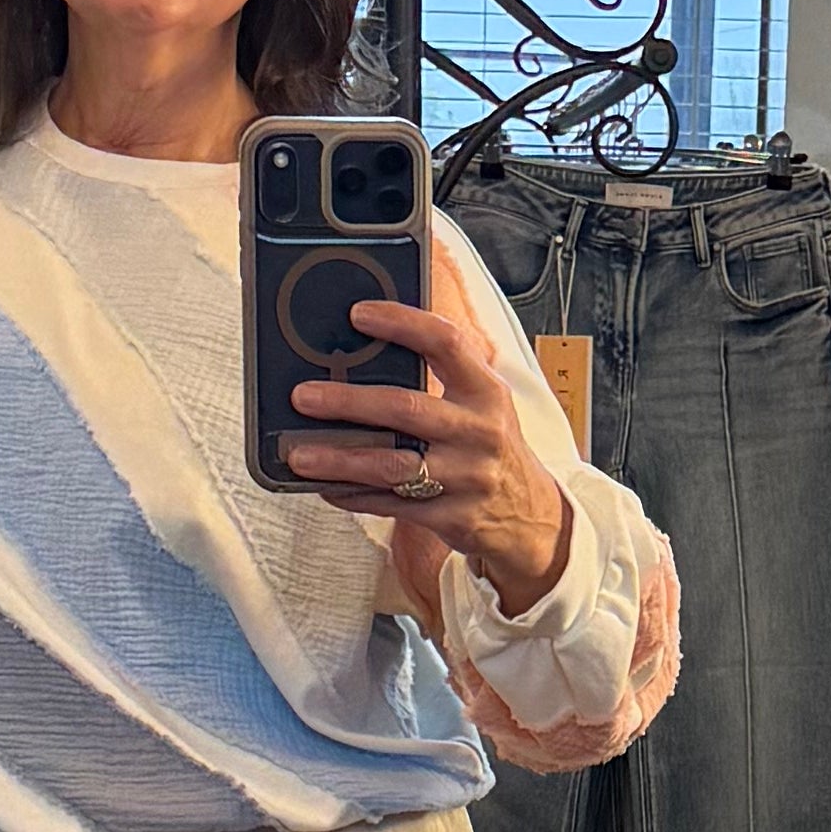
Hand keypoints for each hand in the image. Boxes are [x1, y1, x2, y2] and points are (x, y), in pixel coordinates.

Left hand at [289, 293, 573, 623]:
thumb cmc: (492, 449)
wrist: (531, 516)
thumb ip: (442, 379)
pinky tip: (326, 486)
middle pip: (407, 409)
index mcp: (486, 392)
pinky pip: (392, 504)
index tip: (358, 314)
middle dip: (349, 402)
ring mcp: (466, 477)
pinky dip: (354, 495)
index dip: (403, 324)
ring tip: (299, 454)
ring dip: (340, 459)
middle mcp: (479, 432)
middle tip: (304, 396)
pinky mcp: (452, 516)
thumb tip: (366, 354)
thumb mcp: (483, 406)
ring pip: (392, 465)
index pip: (446, 343)